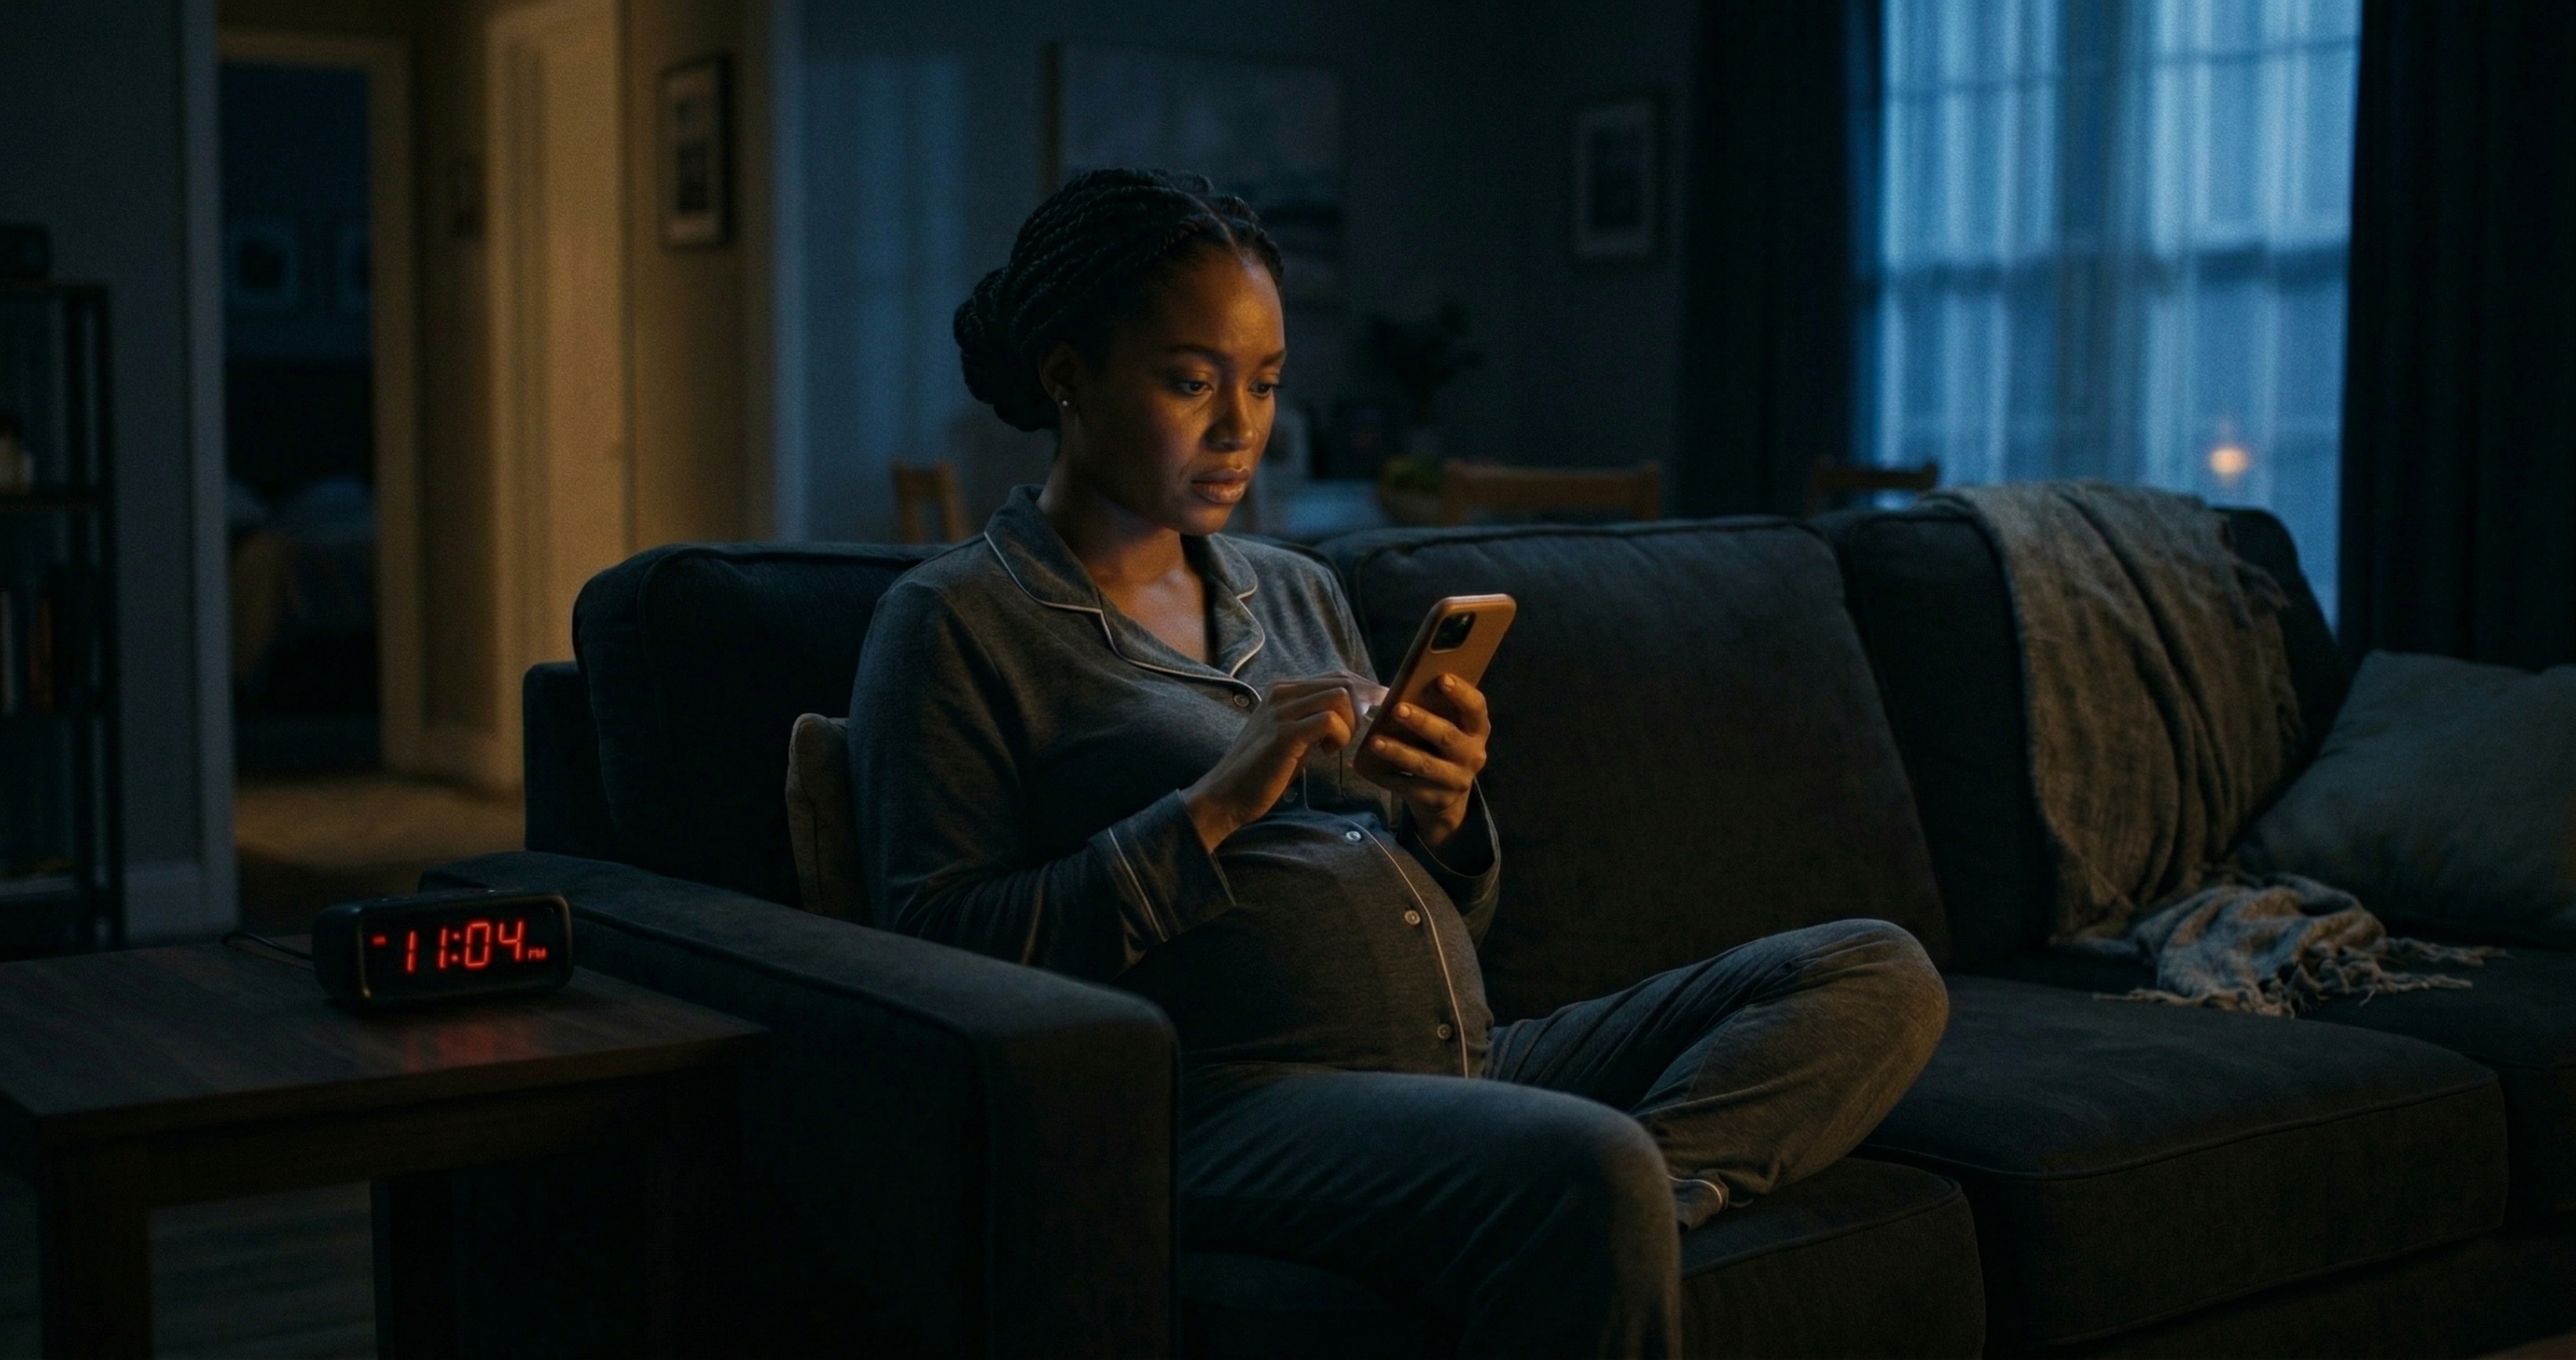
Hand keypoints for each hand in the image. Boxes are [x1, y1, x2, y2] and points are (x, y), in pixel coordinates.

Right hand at [1184, 672, 1382, 850]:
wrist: (1227, 794)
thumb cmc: (1264, 769)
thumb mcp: (1293, 735)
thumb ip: (1316, 718)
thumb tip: (1354, 710)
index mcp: (1284, 689)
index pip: (1337, 675)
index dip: (1365, 691)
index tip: (1378, 710)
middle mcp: (1282, 692)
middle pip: (1343, 682)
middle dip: (1361, 709)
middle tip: (1352, 737)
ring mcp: (1281, 711)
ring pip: (1340, 696)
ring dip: (1349, 724)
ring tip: (1335, 746)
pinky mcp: (1283, 734)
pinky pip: (1329, 720)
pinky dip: (1339, 736)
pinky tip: (1326, 753)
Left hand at [1361, 673, 1489, 848]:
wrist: (1445, 800)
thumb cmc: (1441, 750)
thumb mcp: (1448, 730)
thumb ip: (1437, 712)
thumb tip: (1404, 689)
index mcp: (1477, 730)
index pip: (1476, 707)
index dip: (1461, 692)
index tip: (1441, 678)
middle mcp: (1473, 755)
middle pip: (1447, 736)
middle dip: (1422, 721)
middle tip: (1397, 709)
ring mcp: (1456, 780)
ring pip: (1424, 764)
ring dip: (1398, 751)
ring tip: (1375, 740)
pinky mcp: (1435, 799)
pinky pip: (1405, 785)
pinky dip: (1384, 775)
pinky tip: (1365, 766)